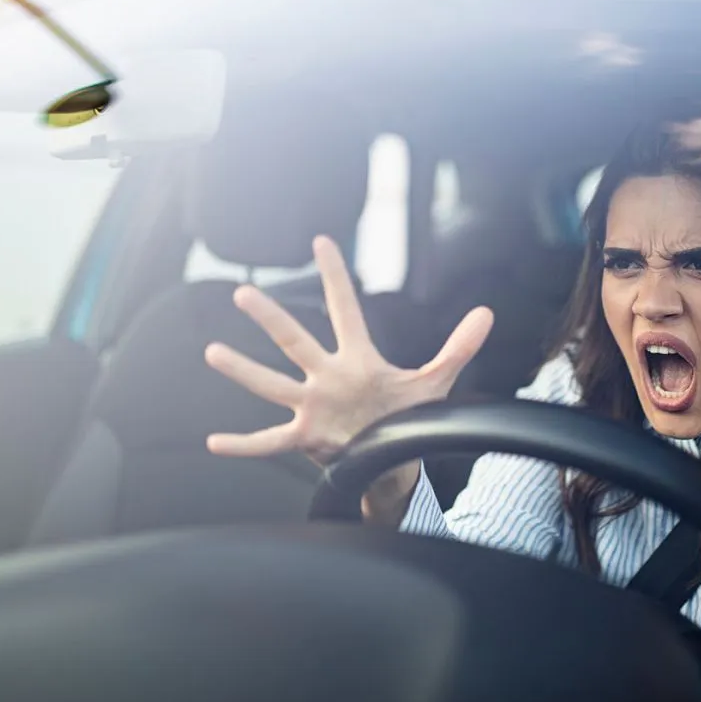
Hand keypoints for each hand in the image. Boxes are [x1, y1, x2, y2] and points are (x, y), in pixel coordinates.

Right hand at [204, 236, 493, 466]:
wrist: (393, 459)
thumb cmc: (406, 415)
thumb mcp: (435, 381)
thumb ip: (458, 347)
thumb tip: (487, 313)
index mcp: (358, 359)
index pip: (346, 309)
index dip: (336, 276)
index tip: (322, 242)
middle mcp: (328, 376)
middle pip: (296, 341)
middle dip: (272, 318)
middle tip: (245, 293)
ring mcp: (314, 406)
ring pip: (273, 384)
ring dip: (244, 370)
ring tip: (213, 351)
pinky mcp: (307, 437)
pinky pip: (269, 442)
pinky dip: (243, 445)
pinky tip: (215, 443)